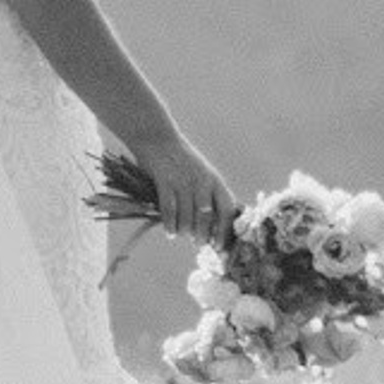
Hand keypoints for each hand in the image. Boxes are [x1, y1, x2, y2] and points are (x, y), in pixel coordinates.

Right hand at [131, 131, 235, 249]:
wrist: (157, 138)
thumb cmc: (181, 160)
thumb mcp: (203, 173)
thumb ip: (210, 195)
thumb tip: (215, 226)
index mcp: (215, 180)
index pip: (226, 210)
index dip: (224, 231)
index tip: (219, 245)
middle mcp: (201, 181)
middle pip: (206, 217)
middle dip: (202, 235)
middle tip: (198, 242)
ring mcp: (183, 181)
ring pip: (187, 217)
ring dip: (185, 232)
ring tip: (182, 235)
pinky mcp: (164, 181)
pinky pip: (169, 211)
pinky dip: (170, 225)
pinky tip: (170, 232)